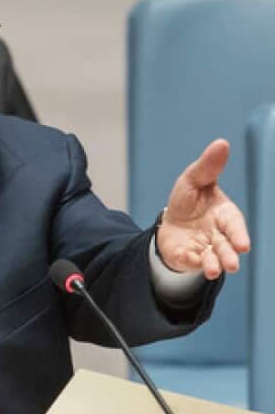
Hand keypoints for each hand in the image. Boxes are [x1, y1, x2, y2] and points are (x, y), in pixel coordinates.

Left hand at [157, 139, 250, 278]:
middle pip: (226, 246)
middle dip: (229, 256)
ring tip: (214, 271)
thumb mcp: (194, 179)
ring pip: (213, 259)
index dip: (239, 235)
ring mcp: (205, 248)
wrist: (171, 221)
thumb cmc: (189, 200)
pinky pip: (190, 262)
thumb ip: (209, 166)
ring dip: (215, 265)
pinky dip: (191, 263)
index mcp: (225, 215)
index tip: (243, 245)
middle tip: (232, 265)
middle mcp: (218, 235)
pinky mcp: (189, 258)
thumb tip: (221, 143)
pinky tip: (191, 263)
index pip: (234, 226)